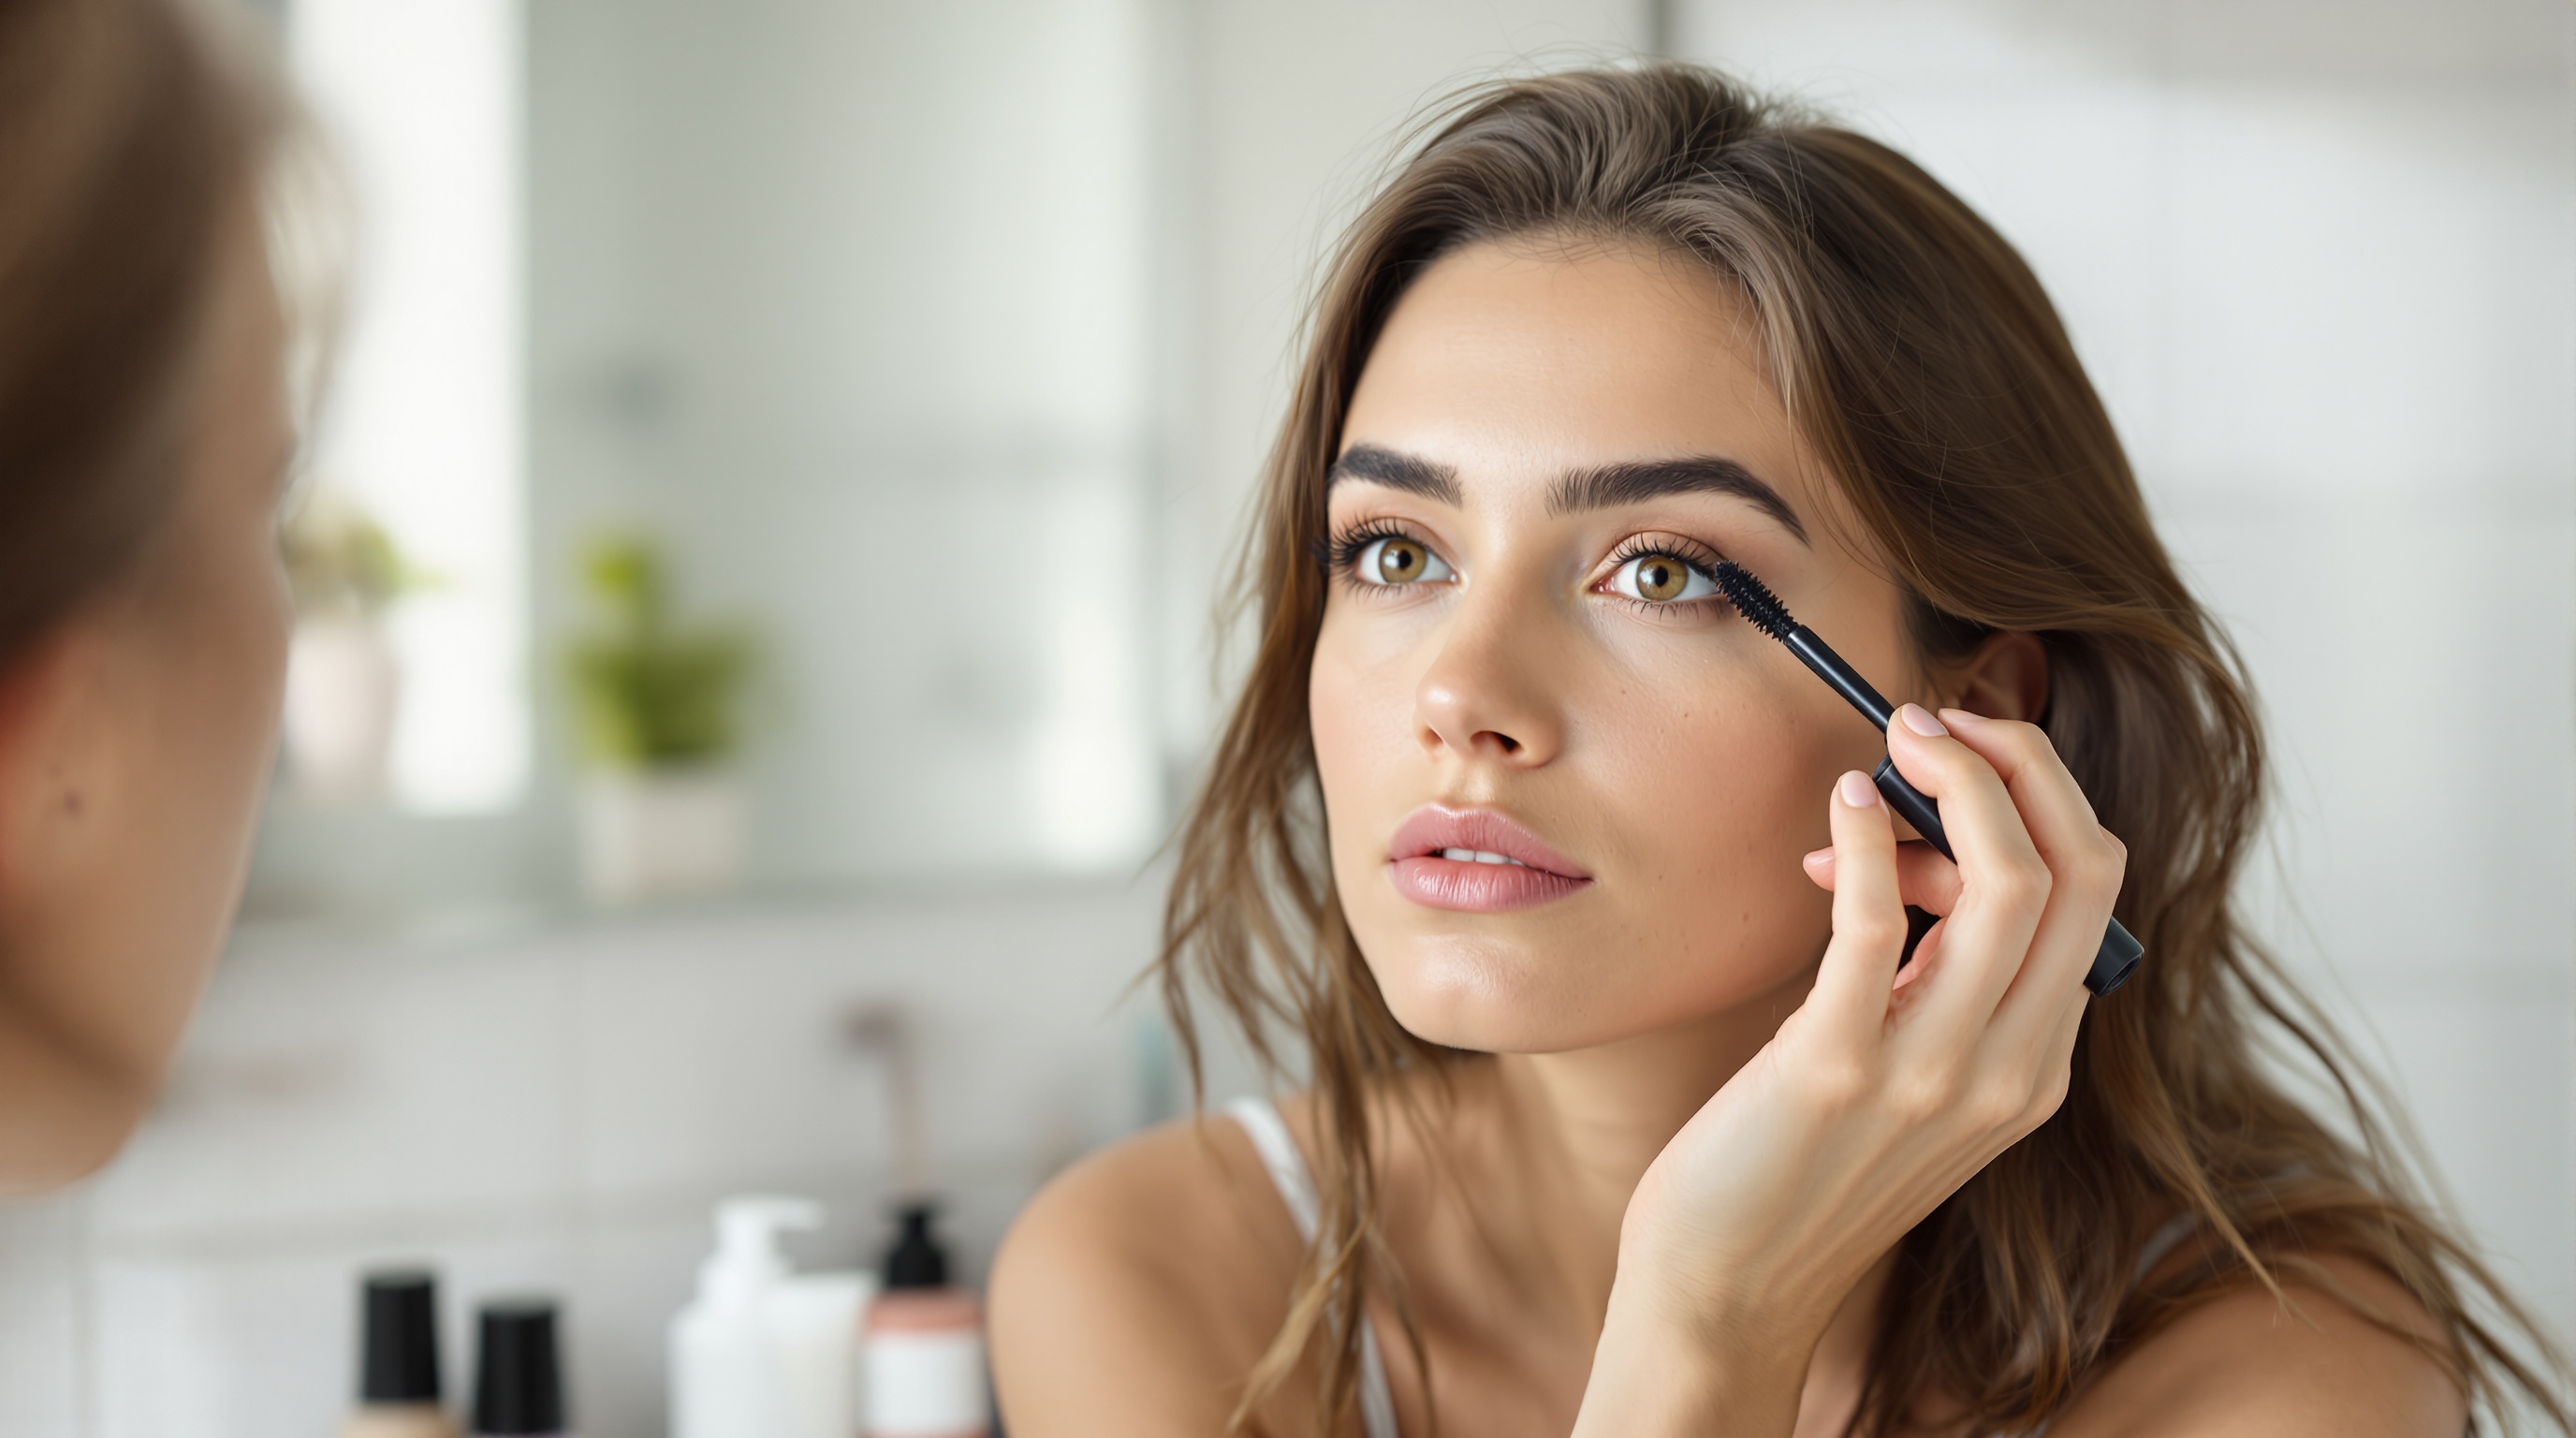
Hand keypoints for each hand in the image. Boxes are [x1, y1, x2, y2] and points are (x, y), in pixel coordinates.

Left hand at [1574, 706, 2126, 1436]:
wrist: (1727, 1286)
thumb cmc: (1797, 1162)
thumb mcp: (1909, 1071)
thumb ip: (1941, 979)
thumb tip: (1925, 843)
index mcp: (2036, 1064)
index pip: (2096, 888)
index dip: (2040, 791)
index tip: (1968, 750)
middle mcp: (2007, 1069)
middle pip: (2076, 868)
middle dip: (2018, 762)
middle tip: (1937, 720)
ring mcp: (1928, 1073)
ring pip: (2008, 882)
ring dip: (1955, 781)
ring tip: (1893, 741)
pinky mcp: (1834, 1067)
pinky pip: (1879, 925)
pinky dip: (1872, 839)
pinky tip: (1842, 801)